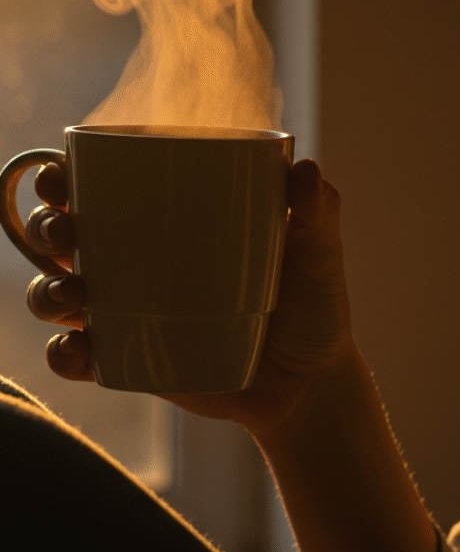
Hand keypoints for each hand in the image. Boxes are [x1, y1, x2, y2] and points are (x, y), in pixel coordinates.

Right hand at [25, 158, 352, 437]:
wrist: (311, 383)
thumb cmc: (314, 304)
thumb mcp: (320, 254)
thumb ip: (318, 211)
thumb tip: (305, 169)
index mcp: (177, 220)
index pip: (111, 186)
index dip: (71, 176)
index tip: (60, 174)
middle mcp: (142, 259)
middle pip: (71, 233)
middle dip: (48, 226)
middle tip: (64, 232)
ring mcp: (131, 311)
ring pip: (60, 290)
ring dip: (47, 287)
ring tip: (73, 292)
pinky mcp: (131, 359)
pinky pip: (81, 356)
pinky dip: (66, 353)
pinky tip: (79, 349)